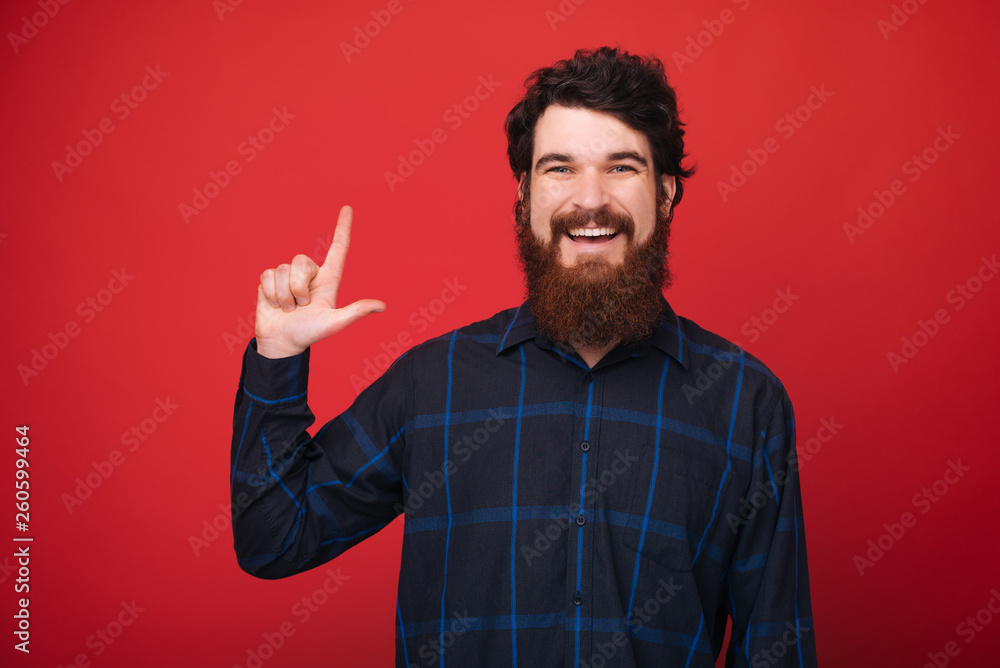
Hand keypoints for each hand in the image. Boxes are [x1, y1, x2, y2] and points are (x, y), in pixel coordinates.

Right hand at [254, 205, 384, 358]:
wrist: (281, 342)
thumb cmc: (309, 334)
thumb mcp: (334, 323)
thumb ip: (355, 312)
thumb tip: (382, 306)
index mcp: (329, 279)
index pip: (338, 248)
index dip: (343, 228)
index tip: (347, 208)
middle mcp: (309, 274)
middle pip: (302, 261)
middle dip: (298, 287)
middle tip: (301, 306)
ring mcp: (289, 276)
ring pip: (283, 269)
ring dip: (284, 295)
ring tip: (289, 308)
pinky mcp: (270, 280)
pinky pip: (267, 275)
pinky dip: (270, 294)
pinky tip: (274, 304)